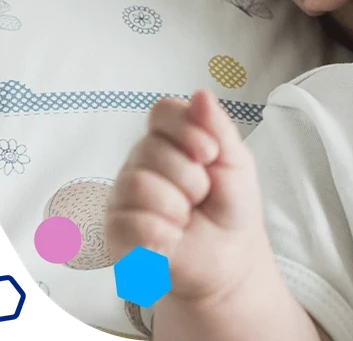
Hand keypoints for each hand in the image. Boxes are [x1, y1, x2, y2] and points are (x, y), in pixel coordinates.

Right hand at [105, 90, 271, 303]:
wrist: (230, 259)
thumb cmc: (230, 207)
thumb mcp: (236, 162)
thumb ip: (219, 128)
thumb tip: (200, 93)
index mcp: (168, 141)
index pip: (162, 112)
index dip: (187, 130)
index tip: (210, 154)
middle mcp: (139, 163)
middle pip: (150, 149)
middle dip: (190, 178)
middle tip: (201, 197)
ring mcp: (124, 196)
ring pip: (138, 184)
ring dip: (177, 207)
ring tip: (186, 219)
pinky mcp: (116, 231)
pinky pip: (129, 222)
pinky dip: (162, 234)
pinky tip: (173, 240)